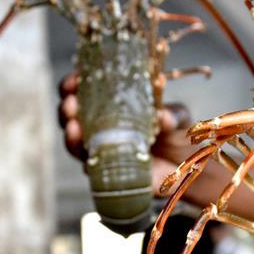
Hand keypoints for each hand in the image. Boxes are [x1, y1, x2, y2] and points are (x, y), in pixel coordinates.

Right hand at [58, 73, 195, 195]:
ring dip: (70, 135)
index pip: (84, 91)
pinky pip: (91, 169)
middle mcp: (100, 127)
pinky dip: (87, 161)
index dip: (73, 85)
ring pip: (75, 143)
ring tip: (73, 126)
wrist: (187, 168)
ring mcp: (101, 152)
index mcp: (111, 105)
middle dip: (66, 108)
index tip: (75, 78)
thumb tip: (162, 116)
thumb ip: (172, 115)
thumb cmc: (177, 134)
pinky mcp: (107, 175)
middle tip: (71, 102)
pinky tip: (88, 155)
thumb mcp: (178, 117)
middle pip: (71, 117)